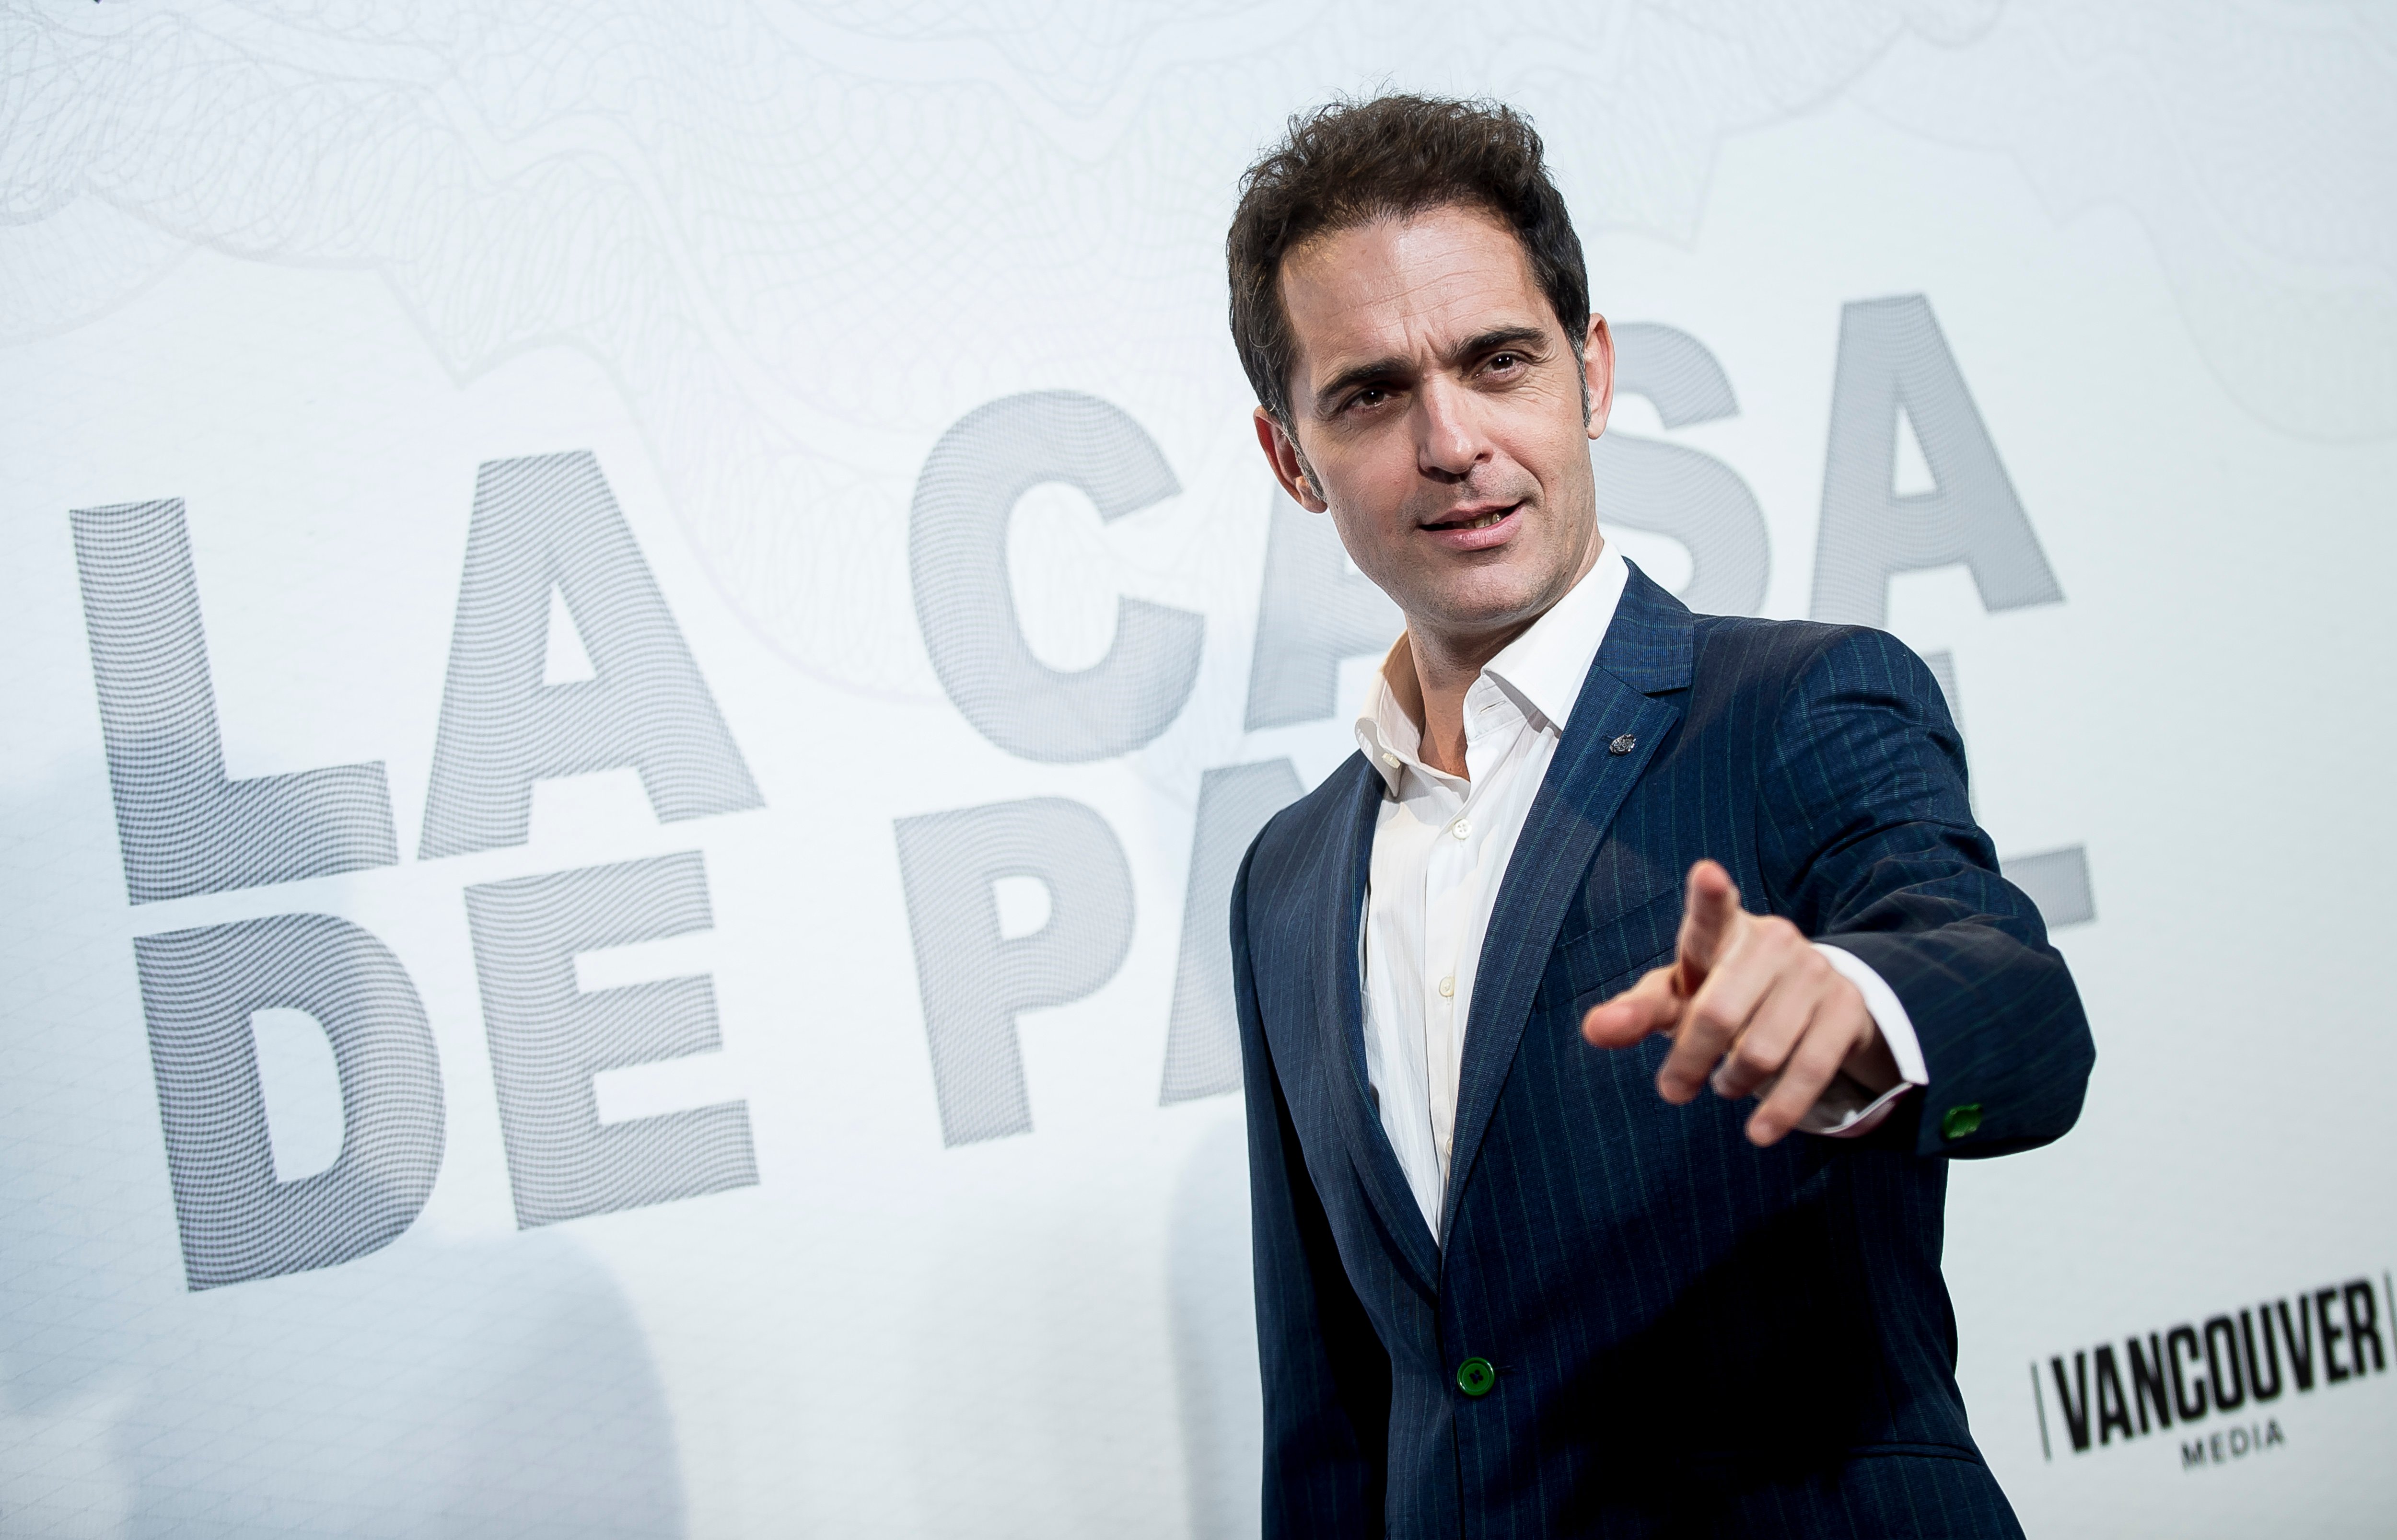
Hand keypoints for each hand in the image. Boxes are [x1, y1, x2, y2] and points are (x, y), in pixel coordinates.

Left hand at [1579, 860, 1900, 1145]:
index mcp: (1722, 931)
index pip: (1712, 912)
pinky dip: (1780, 1109)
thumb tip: (1593, 1031)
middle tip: (1672, 1090)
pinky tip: (1759, 1131)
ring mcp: (1815, 971)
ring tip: (1724, 1086)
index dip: (1710, 895)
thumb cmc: (1718, 994)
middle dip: (1689, 1060)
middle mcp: (1773, 940)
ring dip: (1733, 1082)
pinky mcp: (1846, 1007)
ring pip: (1763, 1049)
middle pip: (1718, 1012)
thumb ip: (1635, 1013)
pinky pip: (1811, 1070)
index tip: (1707, 874)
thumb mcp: (1675, 999)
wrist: (1801, 1002)